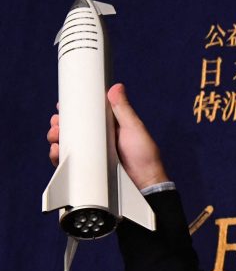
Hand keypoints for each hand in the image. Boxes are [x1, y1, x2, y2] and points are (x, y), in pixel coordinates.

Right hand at [47, 83, 168, 188]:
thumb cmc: (145, 157)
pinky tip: (57, 152)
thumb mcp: (134, 129)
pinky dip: (58, 157)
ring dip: (56, 139)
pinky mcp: (87, 170)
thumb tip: (116, 87)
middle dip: (59, 125)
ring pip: (66, 145)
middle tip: (57, 124)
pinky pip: (67, 163)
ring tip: (56, 137)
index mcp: (106, 129)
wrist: (145, 184)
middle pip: (71, 130)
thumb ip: (124, 109)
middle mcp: (97, 142)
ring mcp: (91, 156)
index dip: (70, 112)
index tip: (61, 107)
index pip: (84, 117)